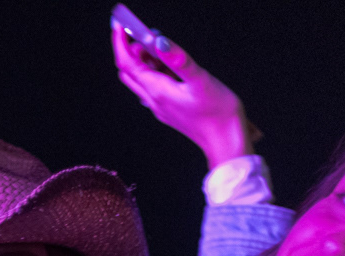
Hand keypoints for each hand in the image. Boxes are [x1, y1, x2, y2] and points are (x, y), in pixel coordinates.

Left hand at [111, 23, 259, 167]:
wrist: (226, 142)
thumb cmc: (217, 113)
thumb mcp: (200, 79)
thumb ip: (178, 59)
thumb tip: (159, 42)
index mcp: (157, 91)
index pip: (127, 64)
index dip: (120, 42)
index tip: (119, 24)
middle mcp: (154, 100)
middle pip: (130, 72)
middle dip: (129, 49)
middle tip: (137, 31)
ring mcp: (161, 106)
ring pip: (142, 79)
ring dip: (143, 59)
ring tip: (157, 43)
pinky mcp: (170, 109)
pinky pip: (154, 87)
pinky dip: (155, 70)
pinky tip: (169, 64)